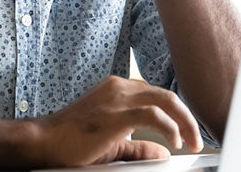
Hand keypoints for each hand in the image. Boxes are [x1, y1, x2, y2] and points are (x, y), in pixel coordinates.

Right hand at [28, 76, 203, 167]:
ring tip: (191, 142)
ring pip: (165, 100)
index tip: (187, 131)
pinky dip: (170, 128)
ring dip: (184, 122)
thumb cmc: (71, 141)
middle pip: (166, 95)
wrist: (44, 142)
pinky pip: (153, 115)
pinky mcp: (116, 114)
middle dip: (186, 117)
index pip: (156, 95)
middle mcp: (119, 87)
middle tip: (196, 139)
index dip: (176, 113)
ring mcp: (117, 98)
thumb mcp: (112, 144)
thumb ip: (138, 146)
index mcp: (117, 89)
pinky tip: (175, 141)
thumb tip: (163, 152)